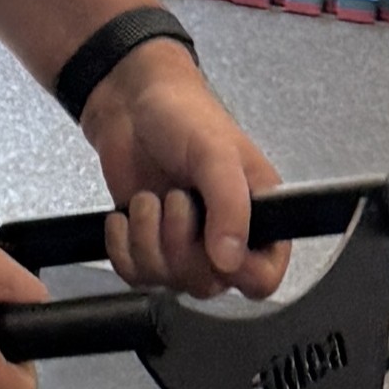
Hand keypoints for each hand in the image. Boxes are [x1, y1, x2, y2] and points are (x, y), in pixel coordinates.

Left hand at [81, 39, 286, 300]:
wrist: (131, 103)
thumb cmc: (184, 114)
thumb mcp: (216, 154)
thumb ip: (231, 205)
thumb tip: (230, 260)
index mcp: (258, 214)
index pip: (264, 277)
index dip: (240, 272)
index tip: (216, 246)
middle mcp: (225, 235)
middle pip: (209, 285)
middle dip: (180, 245)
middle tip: (176, 201)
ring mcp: (185, 243)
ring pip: (168, 282)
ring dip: (148, 240)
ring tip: (151, 199)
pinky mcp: (149, 244)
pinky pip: (136, 276)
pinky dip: (123, 248)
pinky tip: (127, 215)